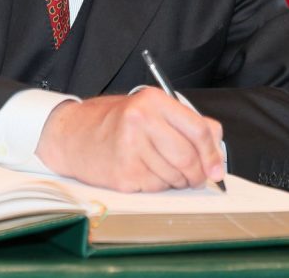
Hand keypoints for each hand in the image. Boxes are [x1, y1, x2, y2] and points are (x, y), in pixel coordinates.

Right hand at [35, 88, 224, 192]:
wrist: (71, 134)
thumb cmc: (113, 122)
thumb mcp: (150, 110)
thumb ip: (186, 124)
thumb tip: (215, 151)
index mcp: (152, 100)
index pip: (198, 129)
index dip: (212, 153)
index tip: (216, 168)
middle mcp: (141, 120)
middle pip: (188, 157)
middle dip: (197, 173)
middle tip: (195, 177)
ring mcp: (130, 147)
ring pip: (174, 176)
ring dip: (176, 180)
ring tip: (162, 170)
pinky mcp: (123, 173)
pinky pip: (156, 187)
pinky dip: (157, 186)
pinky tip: (144, 172)